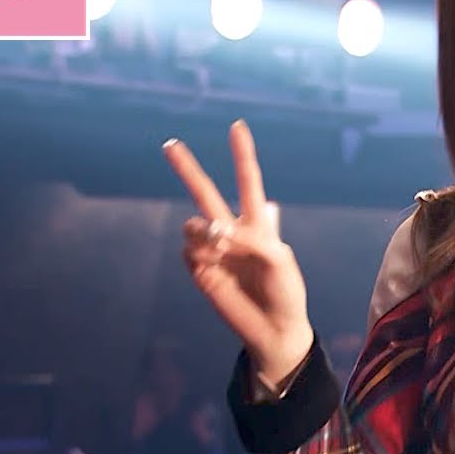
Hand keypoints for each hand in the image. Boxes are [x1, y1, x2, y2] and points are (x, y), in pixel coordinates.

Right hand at [163, 120, 311, 387]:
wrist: (273, 328)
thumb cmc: (285, 291)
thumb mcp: (278, 259)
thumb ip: (250, 238)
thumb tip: (214, 230)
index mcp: (258, 222)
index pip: (248, 181)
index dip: (241, 154)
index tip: (236, 126)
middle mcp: (232, 231)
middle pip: (205, 192)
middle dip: (187, 168)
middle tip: (169, 143)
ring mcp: (214, 250)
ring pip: (192, 224)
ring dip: (203, 231)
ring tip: (222, 248)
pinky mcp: (199, 269)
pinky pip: (188, 250)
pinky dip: (199, 253)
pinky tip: (214, 267)